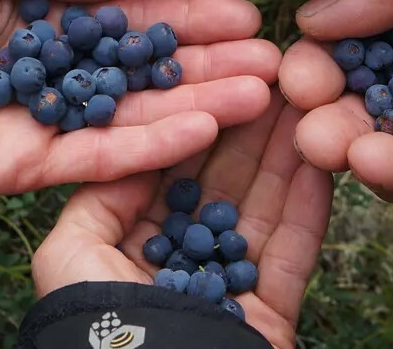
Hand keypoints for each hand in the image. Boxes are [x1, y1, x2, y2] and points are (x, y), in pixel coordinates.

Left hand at [0, 0, 279, 197]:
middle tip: (277, 57)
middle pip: (146, 67)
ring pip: (135, 114)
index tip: (244, 6)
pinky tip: (206, 126)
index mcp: (40, 10)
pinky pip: (99, 156)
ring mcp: (43, 119)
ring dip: (200, 104)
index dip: (186, 11)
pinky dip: (152, 144)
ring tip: (265, 90)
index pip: (130, 12)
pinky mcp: (26, 165)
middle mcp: (52, 66)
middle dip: (210, 62)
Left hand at [32, 90, 332, 347]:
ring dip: (284, 152)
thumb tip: (139, 151)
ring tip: (308, 99)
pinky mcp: (268, 313)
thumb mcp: (68, 258)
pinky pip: (293, 251)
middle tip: (277, 72)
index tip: (221, 70)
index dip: (192, 115)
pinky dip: (309, 205)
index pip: (162, 165)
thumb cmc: (99, 337)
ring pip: (260, 206)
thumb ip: (97, 196)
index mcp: (122, 244)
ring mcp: (224, 286)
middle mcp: (174, 260)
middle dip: (246, 124)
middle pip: (216, 178)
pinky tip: (324, 158)